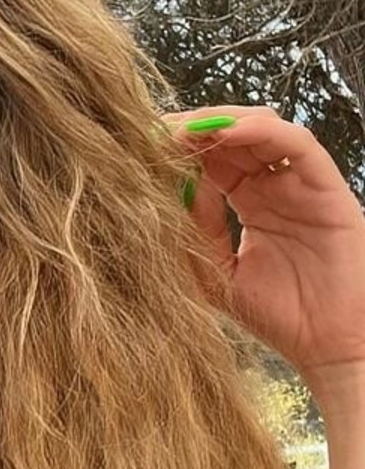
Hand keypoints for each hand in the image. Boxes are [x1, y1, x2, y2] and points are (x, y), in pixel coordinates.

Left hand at [167, 106, 364, 392]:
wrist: (329, 347)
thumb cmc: (279, 317)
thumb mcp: (216, 274)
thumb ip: (192, 233)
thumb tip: (168, 189)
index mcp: (249, 202)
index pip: (210, 158)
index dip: (177, 148)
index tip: (139, 144)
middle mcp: (275, 186)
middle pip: (231, 136)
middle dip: (192, 128)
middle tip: (153, 129)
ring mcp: (301, 184)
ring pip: (262, 129)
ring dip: (220, 121)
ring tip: (182, 129)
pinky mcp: (327, 188)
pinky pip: (296, 144)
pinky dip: (260, 131)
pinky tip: (223, 133)